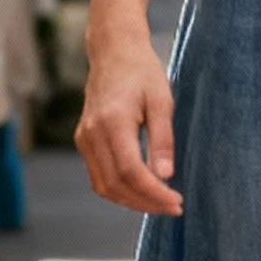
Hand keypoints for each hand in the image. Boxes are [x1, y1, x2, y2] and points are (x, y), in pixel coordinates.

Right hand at [76, 30, 181, 215]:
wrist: (113, 53)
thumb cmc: (142, 73)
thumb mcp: (161, 101)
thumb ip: (162, 139)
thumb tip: (165, 176)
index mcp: (113, 121)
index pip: (130, 171)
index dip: (153, 193)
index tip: (177, 201)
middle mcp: (92, 133)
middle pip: (116, 184)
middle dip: (146, 202)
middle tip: (174, 207)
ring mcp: (84, 138)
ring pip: (104, 186)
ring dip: (132, 201)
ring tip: (160, 203)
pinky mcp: (83, 141)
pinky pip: (98, 176)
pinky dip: (119, 190)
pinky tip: (142, 192)